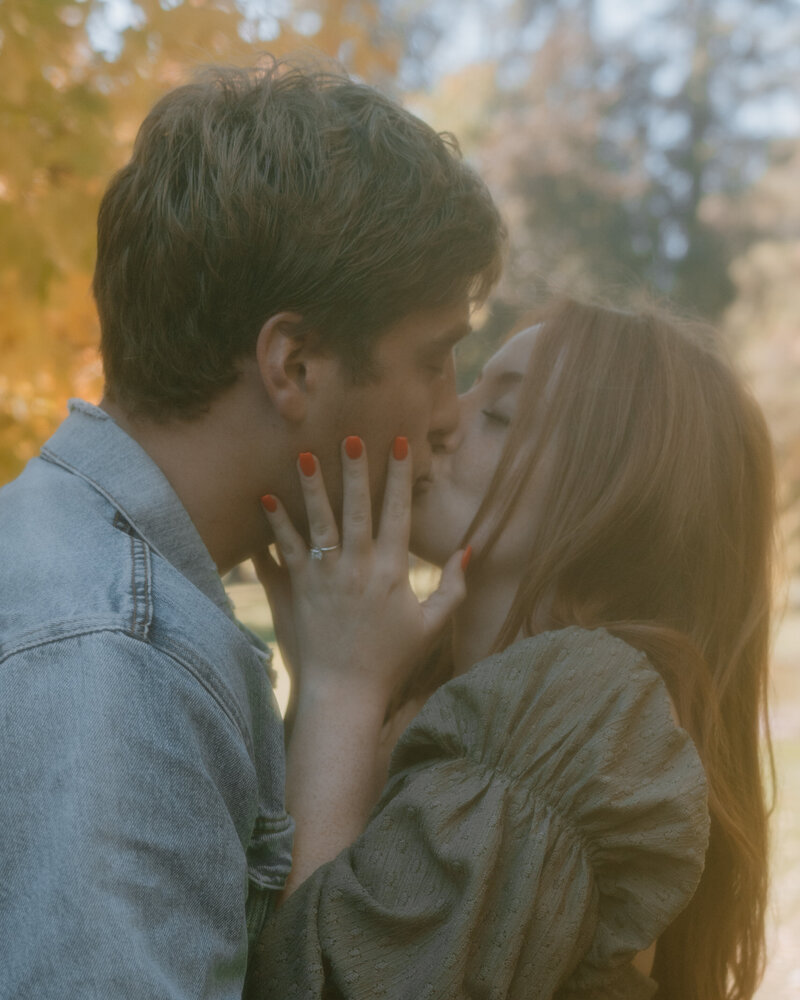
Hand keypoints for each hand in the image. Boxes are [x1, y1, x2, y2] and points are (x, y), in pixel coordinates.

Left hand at [258, 436, 468, 714]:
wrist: (344, 695)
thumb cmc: (391, 662)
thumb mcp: (431, 626)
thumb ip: (453, 588)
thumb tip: (469, 550)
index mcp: (392, 573)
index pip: (398, 514)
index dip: (399, 477)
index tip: (400, 444)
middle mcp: (358, 569)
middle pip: (357, 509)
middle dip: (355, 470)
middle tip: (350, 437)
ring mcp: (325, 579)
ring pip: (318, 523)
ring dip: (312, 488)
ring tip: (304, 455)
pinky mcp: (298, 591)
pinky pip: (285, 551)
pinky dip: (275, 524)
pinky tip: (266, 497)